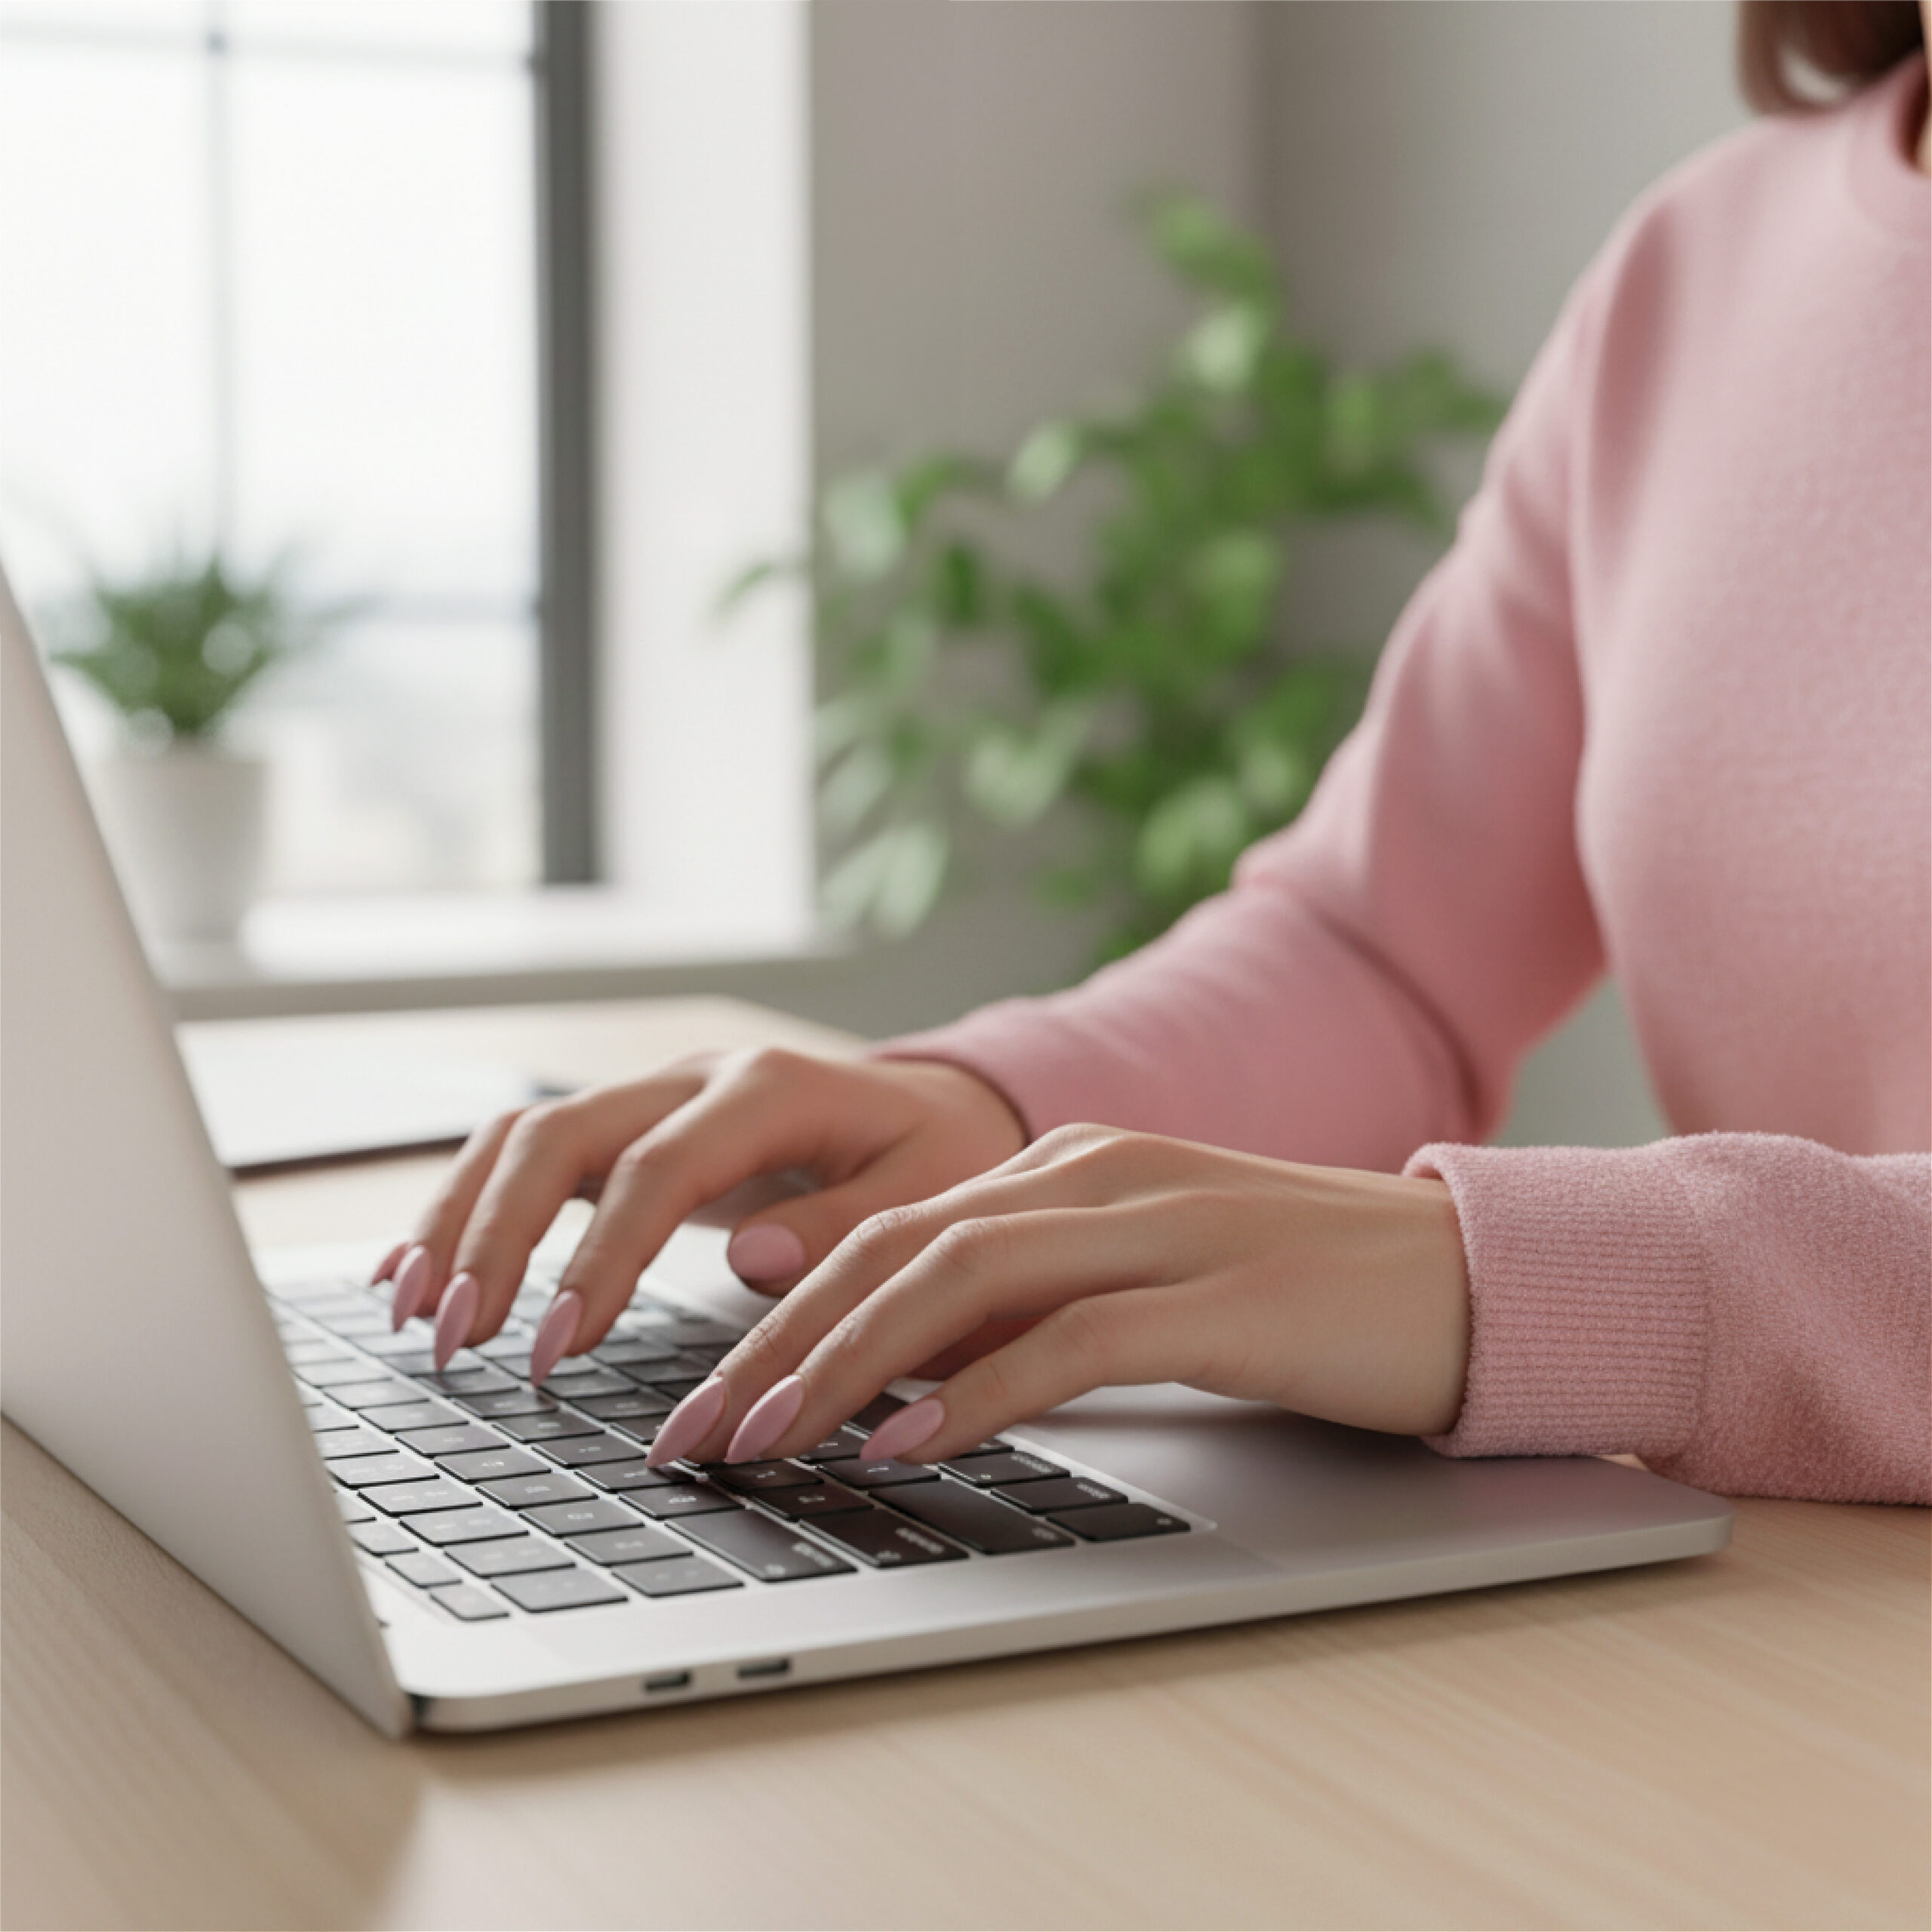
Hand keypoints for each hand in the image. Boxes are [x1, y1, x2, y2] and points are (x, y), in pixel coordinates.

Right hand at [375, 1049, 1026, 1374]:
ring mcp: (655, 1097)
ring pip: (524, 1136)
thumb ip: (847, 1227)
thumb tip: (749, 1258)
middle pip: (559, 1134)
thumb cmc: (938, 1158)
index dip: (598, 1257)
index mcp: (769, 1090)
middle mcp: (695, 1079)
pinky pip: (531, 1156)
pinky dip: (471, 1209)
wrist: (936, 1109)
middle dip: (496, 1235)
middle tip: (457, 1338)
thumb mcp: (932, 1192)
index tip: (558, 1349)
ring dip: (461, 1221)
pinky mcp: (632, 1131)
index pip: (656, 1167)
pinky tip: (422, 1273)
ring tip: (415, 1316)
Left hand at [653, 1124, 1470, 1467]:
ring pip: (955, 1280)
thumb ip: (1031, 1302)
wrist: (1470, 1275)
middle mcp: (1097, 1178)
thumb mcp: (1144, 1278)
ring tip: (764, 1441)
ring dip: (841, 1366)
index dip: (783, 1310)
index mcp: (1070, 1165)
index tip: (712, 1392)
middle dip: (776, 1341)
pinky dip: (971, 1394)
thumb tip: (901, 1376)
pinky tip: (904, 1445)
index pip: (890, 1227)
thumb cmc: (1300, 1293)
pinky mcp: (1220, 1299)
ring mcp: (1159, 1228)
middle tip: (696, 1433)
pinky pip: (1065, 1341)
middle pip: (894, 1245)